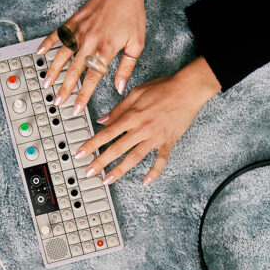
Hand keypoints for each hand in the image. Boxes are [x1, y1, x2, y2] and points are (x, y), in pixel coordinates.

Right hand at [36, 0, 145, 111]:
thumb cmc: (131, 14)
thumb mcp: (136, 44)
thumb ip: (126, 68)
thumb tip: (119, 87)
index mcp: (105, 50)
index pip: (92, 79)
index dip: (83, 96)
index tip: (76, 108)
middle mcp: (89, 42)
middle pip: (73, 71)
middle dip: (65, 89)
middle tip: (57, 101)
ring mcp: (78, 31)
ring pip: (61, 55)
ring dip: (52, 71)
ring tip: (46, 84)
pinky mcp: (73, 22)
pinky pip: (57, 35)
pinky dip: (47, 44)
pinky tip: (39, 53)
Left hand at [75, 57, 221, 184]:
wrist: (188, 90)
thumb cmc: (164, 88)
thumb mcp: (136, 93)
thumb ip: (119, 109)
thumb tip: (103, 120)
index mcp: (132, 116)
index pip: (107, 133)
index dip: (92, 144)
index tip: (81, 153)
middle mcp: (141, 129)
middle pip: (117, 149)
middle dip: (101, 162)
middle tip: (89, 172)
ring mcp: (155, 138)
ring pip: (134, 158)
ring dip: (120, 170)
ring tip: (108, 180)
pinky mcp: (168, 142)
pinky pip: (161, 161)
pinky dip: (154, 172)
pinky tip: (146, 181)